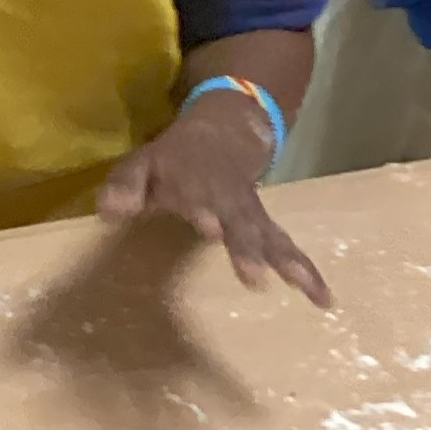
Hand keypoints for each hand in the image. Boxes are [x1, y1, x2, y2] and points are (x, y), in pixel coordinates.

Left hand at [97, 97, 331, 306]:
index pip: (199, 198)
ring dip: (289, 263)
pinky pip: (288, 248)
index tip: (210, 229)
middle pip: (240, 222)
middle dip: (247, 247)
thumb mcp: (142, 163)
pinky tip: (323, 298)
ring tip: (308, 290)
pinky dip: (307, 271)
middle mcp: (228, 199)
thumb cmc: (174, 159)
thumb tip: (107, 211)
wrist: (224, 131)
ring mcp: (251, 212)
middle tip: (255, 277)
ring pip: (272, 236)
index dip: (204, 211)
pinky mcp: (266, 225)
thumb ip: (125, 186)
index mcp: (195, 183)